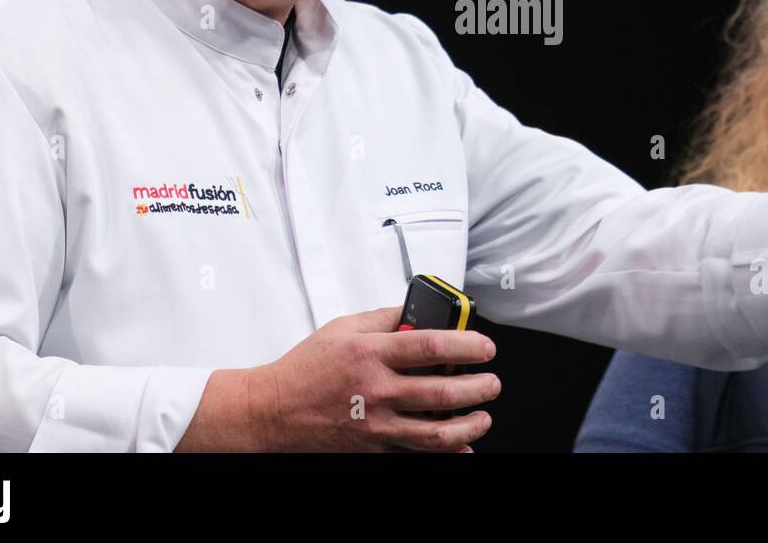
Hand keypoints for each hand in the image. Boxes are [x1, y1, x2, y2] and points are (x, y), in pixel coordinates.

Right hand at [253, 306, 499, 451]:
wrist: (275, 409)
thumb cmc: (307, 368)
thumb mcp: (343, 327)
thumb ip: (384, 317)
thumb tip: (417, 311)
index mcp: (371, 354)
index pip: (432, 347)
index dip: (468, 346)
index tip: (485, 347)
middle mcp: (376, 390)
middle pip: (442, 391)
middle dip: (479, 388)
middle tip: (492, 383)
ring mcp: (376, 424)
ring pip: (435, 432)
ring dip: (470, 425)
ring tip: (483, 415)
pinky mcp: (374, 448)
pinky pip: (417, 456)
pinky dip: (446, 454)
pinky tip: (462, 446)